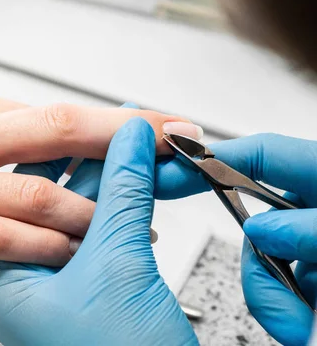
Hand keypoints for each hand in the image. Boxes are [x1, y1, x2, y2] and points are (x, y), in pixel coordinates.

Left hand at [0, 118, 197, 344]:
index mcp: (8, 282)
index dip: (59, 151)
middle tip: (119, 128)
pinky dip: (124, 210)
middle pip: (52, 199)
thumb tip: (128, 140)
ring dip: (113, 184)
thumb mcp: (118, 267)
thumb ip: (122, 196)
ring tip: (135, 149)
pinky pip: (102, 239)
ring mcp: (58, 289)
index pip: (23, 194)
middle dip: (91, 162)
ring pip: (81, 217)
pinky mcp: (92, 294)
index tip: (88, 122)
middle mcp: (26, 284)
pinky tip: (138, 188)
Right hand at [155, 134, 316, 344]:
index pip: (265, 155)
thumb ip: (316, 229)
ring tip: (308, 324)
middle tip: (272, 286)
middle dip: (259, 263)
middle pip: (256, 222)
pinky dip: (287, 315)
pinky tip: (310, 325)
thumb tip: (264, 230)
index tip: (175, 159)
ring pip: (264, 268)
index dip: (219, 154)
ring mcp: (313, 252)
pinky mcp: (311, 285)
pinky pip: (278, 296)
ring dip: (278, 299)